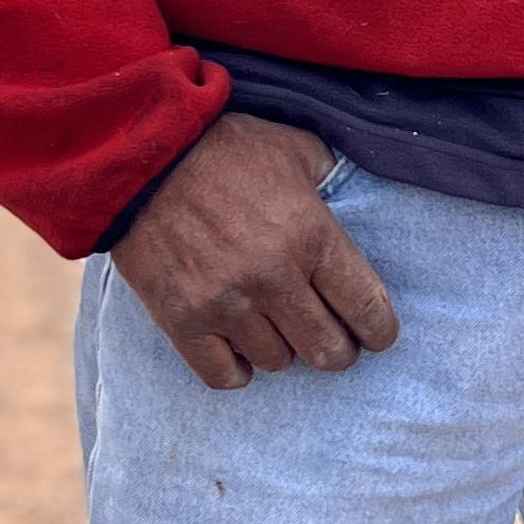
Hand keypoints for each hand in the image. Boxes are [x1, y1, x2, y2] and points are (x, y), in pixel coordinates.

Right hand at [111, 112, 398, 391]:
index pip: (367, 309)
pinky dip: (237, 369)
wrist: (143, 155)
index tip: (376, 333)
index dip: (380, 331)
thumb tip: (349, 196)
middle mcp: (274, 277)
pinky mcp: (182, 320)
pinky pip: (224, 375)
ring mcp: (226, 303)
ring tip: (275, 327)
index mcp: (312, 235)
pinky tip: (239, 348)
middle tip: (331, 338)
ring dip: (283, 349)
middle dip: (339, 350)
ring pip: (278, 362)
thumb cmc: (225, 148)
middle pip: (328, 351)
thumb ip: (330, 179)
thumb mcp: (295, 148)